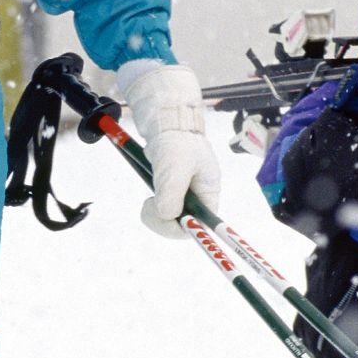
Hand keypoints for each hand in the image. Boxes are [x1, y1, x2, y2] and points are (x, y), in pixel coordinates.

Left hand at [121, 64, 220, 239]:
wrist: (166, 126)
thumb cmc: (176, 142)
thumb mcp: (175, 165)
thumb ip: (173, 191)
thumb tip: (168, 215)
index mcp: (209, 194)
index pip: (204, 225)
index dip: (189, 230)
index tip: (171, 223)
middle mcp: (199, 200)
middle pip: (184, 228)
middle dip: (164, 222)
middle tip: (150, 204)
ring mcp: (184, 199)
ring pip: (170, 222)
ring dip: (155, 215)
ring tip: (149, 199)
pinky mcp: (171, 196)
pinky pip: (161, 214)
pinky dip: (152, 210)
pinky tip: (150, 197)